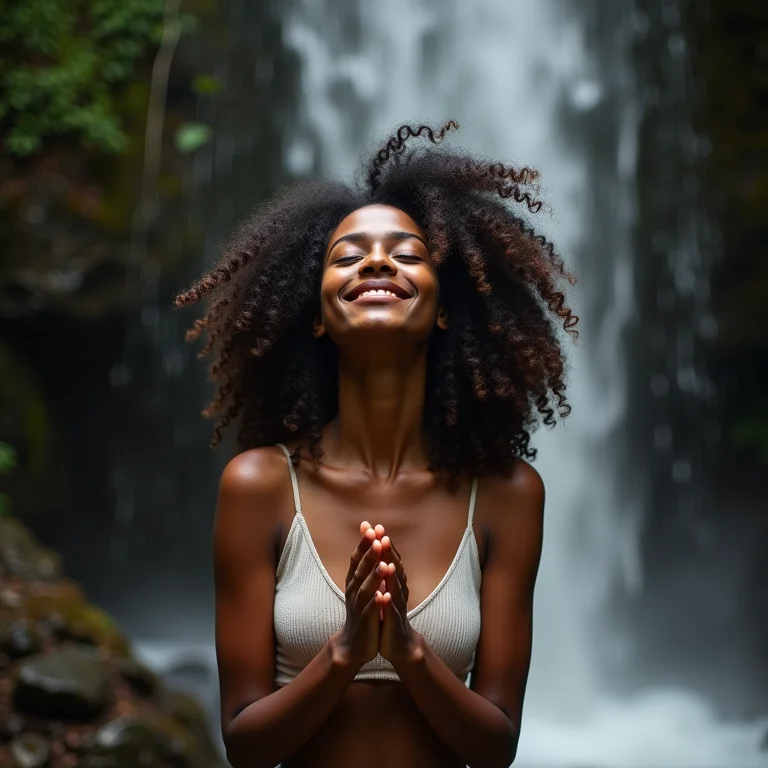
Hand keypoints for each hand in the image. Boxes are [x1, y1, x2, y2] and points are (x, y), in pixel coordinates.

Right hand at [331, 521, 385, 668]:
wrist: (355, 644)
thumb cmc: (361, 609)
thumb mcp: (362, 585)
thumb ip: (366, 562)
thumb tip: (371, 536)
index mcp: (354, 581)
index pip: (357, 558)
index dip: (363, 544)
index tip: (371, 527)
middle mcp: (354, 591)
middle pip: (360, 570)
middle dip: (368, 554)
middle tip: (376, 538)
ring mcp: (358, 607)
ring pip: (366, 589)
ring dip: (374, 577)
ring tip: (383, 564)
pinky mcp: (366, 622)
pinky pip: (371, 612)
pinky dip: (378, 603)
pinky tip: (384, 596)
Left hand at [375, 534, 420, 665]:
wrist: (398, 643)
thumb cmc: (388, 612)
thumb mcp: (383, 587)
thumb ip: (381, 567)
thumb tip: (376, 544)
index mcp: (393, 580)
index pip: (388, 557)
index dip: (382, 542)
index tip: (373, 526)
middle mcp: (398, 589)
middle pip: (395, 567)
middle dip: (388, 552)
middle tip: (382, 536)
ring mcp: (397, 605)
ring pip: (395, 587)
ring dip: (391, 575)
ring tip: (386, 562)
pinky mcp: (394, 622)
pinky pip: (391, 611)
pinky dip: (388, 603)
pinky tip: (383, 596)